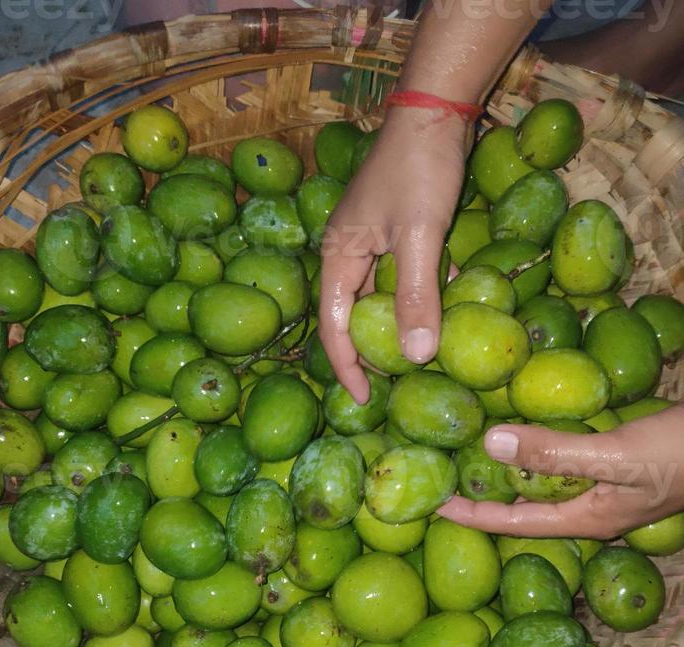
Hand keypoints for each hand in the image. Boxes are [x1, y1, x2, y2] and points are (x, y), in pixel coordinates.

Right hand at [319, 110, 467, 402]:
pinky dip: (422, 295)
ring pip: (382, 298)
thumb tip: (417, 358)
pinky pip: (404, 276)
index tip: (366, 401)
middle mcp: (349, 253)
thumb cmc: (420, 169)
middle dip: (372, 353)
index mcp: (340, 256)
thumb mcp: (421, 237)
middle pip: (354, 317)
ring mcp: (373, 242)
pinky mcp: (398, 232)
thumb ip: (418, 295)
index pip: (335, 326)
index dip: (348, 367)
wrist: (435, 109)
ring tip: (420, 360)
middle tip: (395, 388)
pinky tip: (448, 311)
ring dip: (400, 326)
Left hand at [438, 406, 683, 538]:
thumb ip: (555, 452)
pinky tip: (523, 436)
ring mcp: (605, 490)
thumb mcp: (615, 454)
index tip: (430, 507)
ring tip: (468, 459)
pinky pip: (563, 465)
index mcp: (587, 518)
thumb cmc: (683, 453)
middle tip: (440, 482)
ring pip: (542, 487)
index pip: (513, 524)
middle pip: (523, 511)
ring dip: (507, 475)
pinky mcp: (616, 466)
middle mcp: (591, 510)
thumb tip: (490, 443)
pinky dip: (537, 452)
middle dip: (483, 500)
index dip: (470, 516)